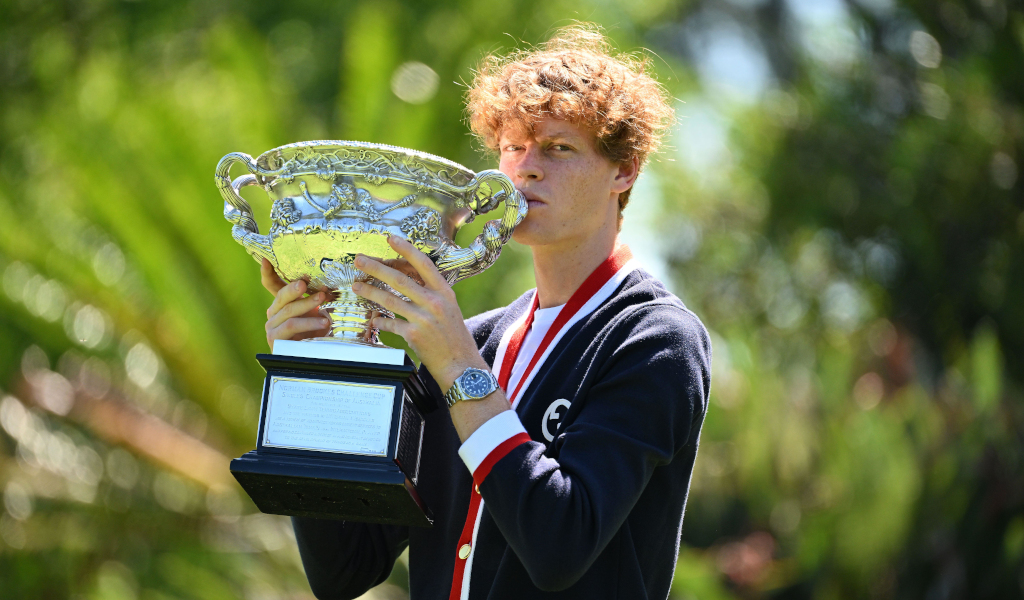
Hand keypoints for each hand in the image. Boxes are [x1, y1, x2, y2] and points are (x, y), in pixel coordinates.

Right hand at [261, 258, 330, 348]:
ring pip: (288, 311)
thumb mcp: (314, 313)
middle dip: (294, 288)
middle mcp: (273, 312)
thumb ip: (315, 300)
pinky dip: (308, 322)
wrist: (305, 360)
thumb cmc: (311, 334)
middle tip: (305, 283)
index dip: (268, 272)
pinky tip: (323, 322)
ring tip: (322, 301)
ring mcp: (272, 326)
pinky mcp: (275, 339)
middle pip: (281, 296)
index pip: (271, 284)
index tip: (267, 259)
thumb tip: (328, 286)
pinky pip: (291, 326)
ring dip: (306, 305)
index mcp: (281, 303)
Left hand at [351, 236, 487, 390]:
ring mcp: (423, 318)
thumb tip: (409, 280)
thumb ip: (432, 294)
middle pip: (399, 279)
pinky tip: (374, 319)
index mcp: (445, 292)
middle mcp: (434, 302)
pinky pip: (390, 323)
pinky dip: (380, 321)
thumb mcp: (450, 309)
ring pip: (390, 299)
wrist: (461, 365)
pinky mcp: (414, 335)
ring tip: (357, 286)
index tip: (391, 239)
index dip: (406, 249)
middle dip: (376, 267)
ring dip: (370, 291)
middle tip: (360, 260)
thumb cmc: (455, 338)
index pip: (423, 264)